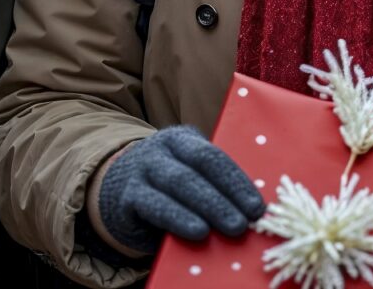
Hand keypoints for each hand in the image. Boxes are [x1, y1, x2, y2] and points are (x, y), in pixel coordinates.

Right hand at [98, 125, 267, 250]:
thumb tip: (250, 211)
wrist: (115, 190)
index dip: (237, 181)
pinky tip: (198, 232)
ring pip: (178, 183)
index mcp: (182, 139)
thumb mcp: (187, 175)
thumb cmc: (165, 186)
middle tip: (247, 220)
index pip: (213, 156)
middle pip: (198, 166)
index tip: (257, 206)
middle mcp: (161, 149)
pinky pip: (155, 205)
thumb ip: (211, 186)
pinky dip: (179, 219)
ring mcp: (143, 170)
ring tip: (231, 227)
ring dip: (208, 206)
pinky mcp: (128, 196)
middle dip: (226, 194)